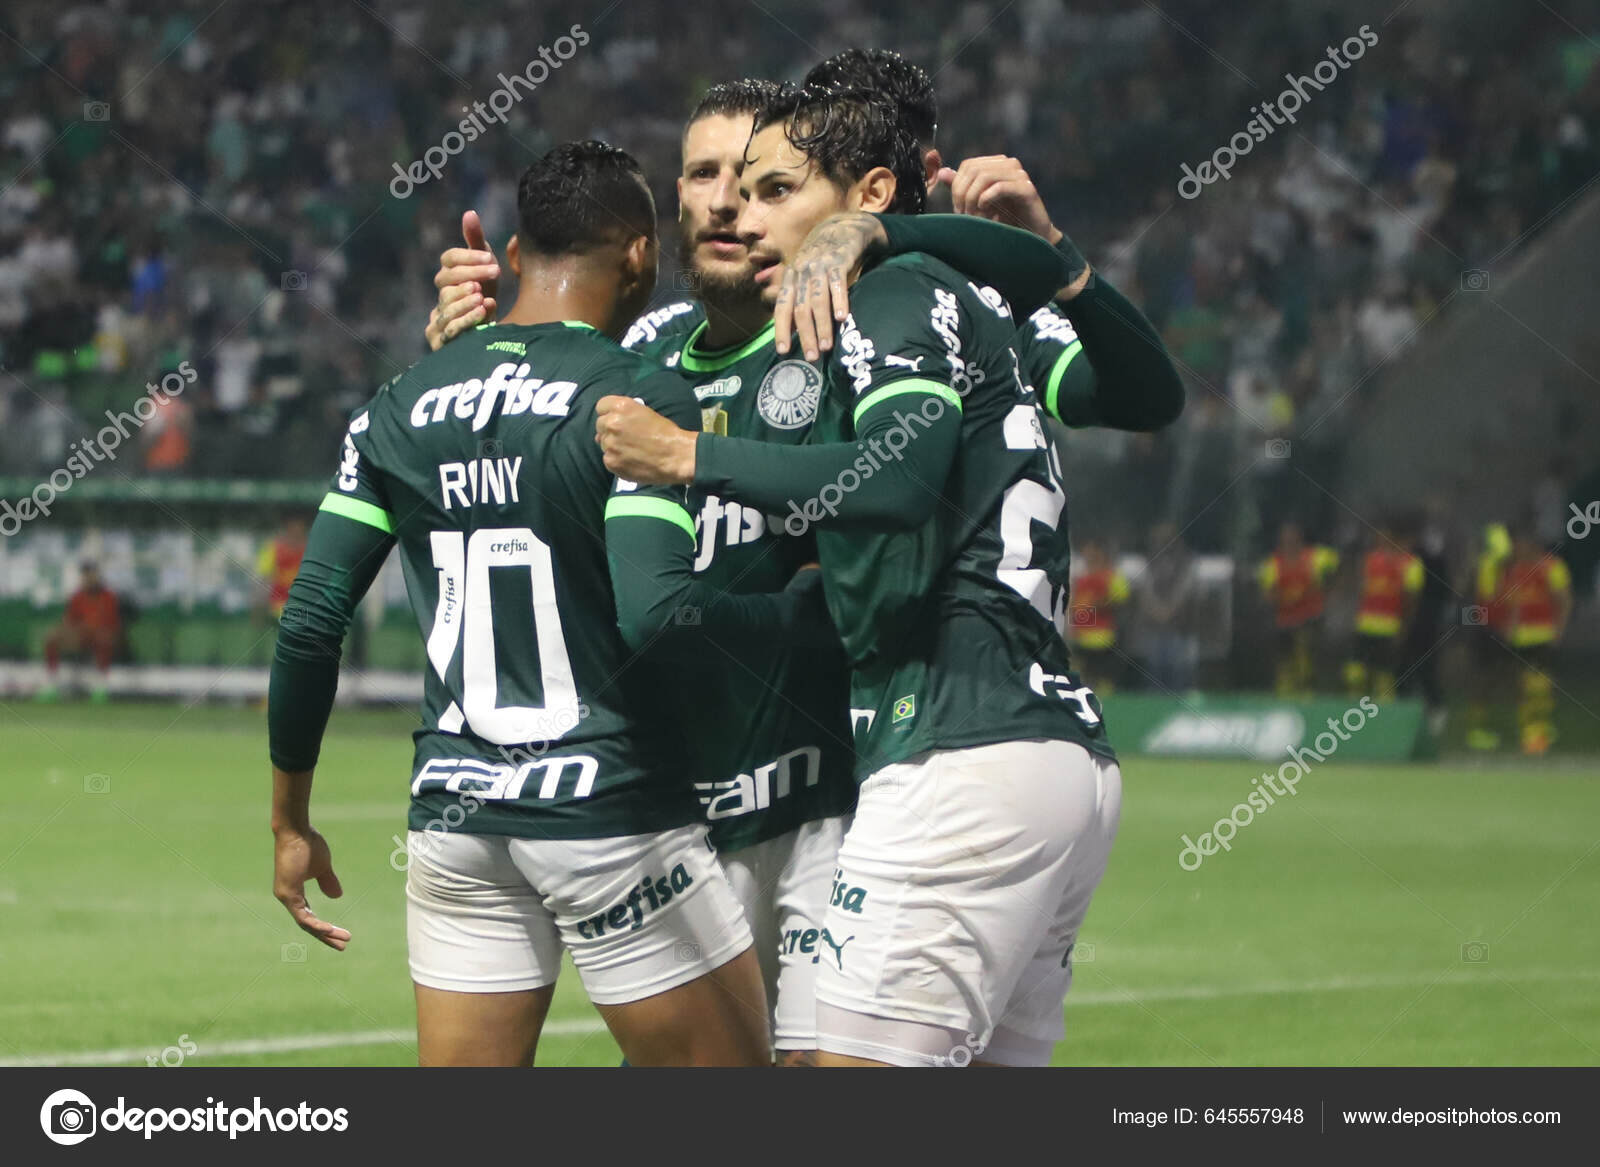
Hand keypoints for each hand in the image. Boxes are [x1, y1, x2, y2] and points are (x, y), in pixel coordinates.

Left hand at [273, 824, 350, 951]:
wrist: (297, 831)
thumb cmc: (308, 845)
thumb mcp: (323, 867)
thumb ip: (328, 882)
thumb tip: (337, 896)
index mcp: (295, 892)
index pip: (309, 916)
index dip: (324, 926)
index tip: (339, 933)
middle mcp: (288, 898)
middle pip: (308, 924)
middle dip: (326, 936)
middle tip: (342, 946)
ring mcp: (286, 897)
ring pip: (307, 924)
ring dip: (326, 933)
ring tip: (344, 940)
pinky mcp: (287, 894)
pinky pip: (303, 917)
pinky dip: (317, 925)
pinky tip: (329, 930)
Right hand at [424, 210, 498, 350]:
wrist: (488, 328)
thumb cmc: (486, 290)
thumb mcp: (486, 265)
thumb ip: (476, 241)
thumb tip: (469, 213)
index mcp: (449, 272)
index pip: (450, 258)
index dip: (469, 257)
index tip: (491, 258)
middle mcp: (441, 291)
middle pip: (446, 279)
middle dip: (471, 274)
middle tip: (495, 272)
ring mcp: (439, 313)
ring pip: (446, 302)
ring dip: (465, 298)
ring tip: (484, 295)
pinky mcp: (441, 336)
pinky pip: (450, 328)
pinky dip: (467, 319)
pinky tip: (484, 311)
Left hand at [595, 396, 697, 484]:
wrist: (676, 456)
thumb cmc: (666, 433)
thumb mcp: (645, 413)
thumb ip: (624, 415)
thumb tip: (606, 427)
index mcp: (621, 407)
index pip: (601, 406)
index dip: (608, 413)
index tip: (616, 420)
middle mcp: (612, 423)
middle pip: (600, 425)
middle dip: (609, 430)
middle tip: (625, 438)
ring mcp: (610, 444)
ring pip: (603, 443)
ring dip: (613, 446)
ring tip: (631, 451)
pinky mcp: (611, 462)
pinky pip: (608, 459)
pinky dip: (617, 460)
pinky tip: (631, 461)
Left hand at [774, 212, 884, 359]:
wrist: (844, 227)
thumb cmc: (823, 258)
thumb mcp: (806, 275)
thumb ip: (799, 299)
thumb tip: (792, 331)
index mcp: (792, 278)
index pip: (782, 308)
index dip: (782, 329)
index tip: (783, 351)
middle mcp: (802, 273)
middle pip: (800, 309)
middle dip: (805, 335)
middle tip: (811, 357)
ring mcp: (820, 266)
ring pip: (817, 300)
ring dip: (822, 325)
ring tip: (826, 346)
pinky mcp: (839, 261)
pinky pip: (837, 284)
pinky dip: (840, 301)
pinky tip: (842, 318)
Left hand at [936, 156, 1060, 242]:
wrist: (1031, 237)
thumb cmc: (1005, 220)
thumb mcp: (978, 203)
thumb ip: (961, 187)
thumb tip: (942, 172)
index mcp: (997, 164)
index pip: (968, 165)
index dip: (957, 186)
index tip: (958, 209)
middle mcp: (1009, 165)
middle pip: (974, 170)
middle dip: (963, 194)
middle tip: (964, 215)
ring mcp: (1019, 175)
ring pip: (985, 177)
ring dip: (974, 199)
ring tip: (975, 216)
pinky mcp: (1027, 189)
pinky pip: (1000, 187)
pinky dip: (987, 200)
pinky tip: (986, 213)